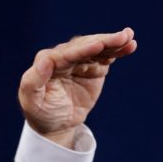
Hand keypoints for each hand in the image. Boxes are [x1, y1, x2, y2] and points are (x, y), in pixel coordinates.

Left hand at [18, 28, 136, 147]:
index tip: (98, 46)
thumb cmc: (41, 113)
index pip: (67, 53)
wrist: (56, 125)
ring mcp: (80, 61)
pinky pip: (106, 57)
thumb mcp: (32, 101)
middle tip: (122, 37)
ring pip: (98, 48)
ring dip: (113, 42)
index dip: (83, 49)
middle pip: (85, 46)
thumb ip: (33, 81)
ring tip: (130, 37)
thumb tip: (45, 60)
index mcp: (47, 62)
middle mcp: (64, 57)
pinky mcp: (93, 68)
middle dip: (103, 41)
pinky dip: (118, 51)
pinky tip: (130, 46)